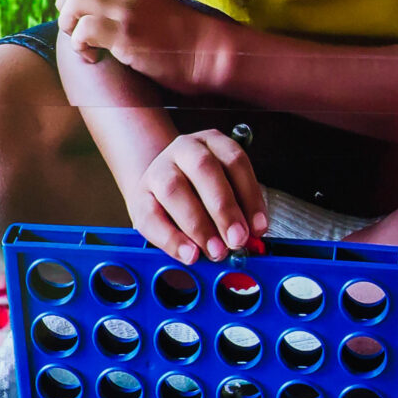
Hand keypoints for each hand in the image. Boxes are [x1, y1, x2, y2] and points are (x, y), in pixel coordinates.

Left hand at [58, 0, 214, 85]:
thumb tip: (112, 11)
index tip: (83, 10)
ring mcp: (127, 12)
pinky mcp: (126, 36)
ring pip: (75, 2)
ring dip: (69, 25)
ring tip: (82, 44)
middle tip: (75, 27)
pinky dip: (79, 47)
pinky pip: (84, 31)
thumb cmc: (186, 38)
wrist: (209, 54)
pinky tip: (94, 58)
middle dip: (65, 4)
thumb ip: (135, 2)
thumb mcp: (159, 8)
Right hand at [129, 129, 267, 261]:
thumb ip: (239, 209)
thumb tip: (251, 236)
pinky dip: (172, 239)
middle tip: (237, 239)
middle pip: (203, 170)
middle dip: (224, 209)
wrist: (161, 188)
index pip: (234, 161)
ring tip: (216, 251)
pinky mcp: (139, 196)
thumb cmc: (202, 191)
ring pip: (174, 190)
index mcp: (212, 143)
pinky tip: (190, 254)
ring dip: (199, 226)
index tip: (259, 228)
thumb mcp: (227, 190)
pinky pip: (151, 217)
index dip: (250, 195)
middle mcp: (184, 150)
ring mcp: (157, 170)